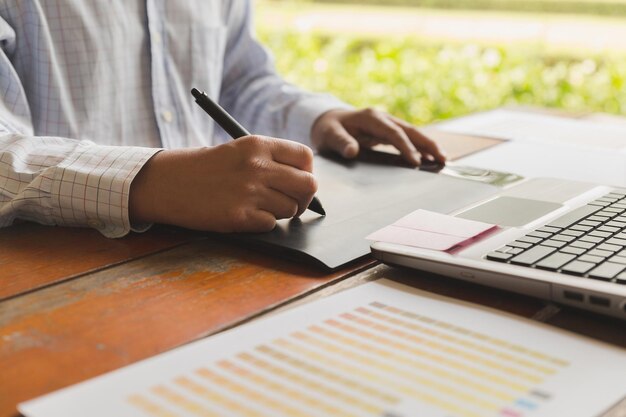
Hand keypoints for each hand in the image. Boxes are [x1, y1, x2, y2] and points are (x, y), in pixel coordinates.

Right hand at [129, 136, 317, 232]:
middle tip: (291, 202)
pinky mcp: (239, 216)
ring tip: (258, 206)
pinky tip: (244, 215)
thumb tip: (305, 182)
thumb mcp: (239, 151)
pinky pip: (270, 224)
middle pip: (308, 185)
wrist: (168, 183)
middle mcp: (257, 166)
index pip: (305, 157)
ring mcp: (249, 192)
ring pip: (291, 208)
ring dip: (280, 212)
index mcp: (258, 144)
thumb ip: (271, 160)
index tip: (298, 181)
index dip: (307, 172)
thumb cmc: (206, 168)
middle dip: (304, 198)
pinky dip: (262, 223)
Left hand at [311, 108, 445, 165]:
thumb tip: (352, 151)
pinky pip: (407, 139)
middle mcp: (382, 118)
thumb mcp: (328, 135)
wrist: (326, 121)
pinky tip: (430, 157)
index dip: (406, 146)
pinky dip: (420, 147)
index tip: (416, 161)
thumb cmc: (327, 129)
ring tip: (443, 159)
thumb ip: (340, 142)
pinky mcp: (388, 131)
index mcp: (370, 117)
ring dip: (428, 145)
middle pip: (409, 130)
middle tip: (442, 158)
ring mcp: (387, 123)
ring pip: (412, 133)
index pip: (393, 132)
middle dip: (427, 143)